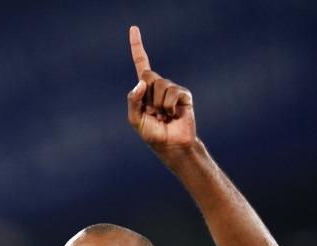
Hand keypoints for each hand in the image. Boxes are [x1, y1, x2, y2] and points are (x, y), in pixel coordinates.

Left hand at [126, 25, 195, 149]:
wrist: (172, 145)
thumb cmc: (152, 134)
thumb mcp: (135, 119)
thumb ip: (133, 100)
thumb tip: (141, 82)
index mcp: (145, 89)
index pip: (141, 64)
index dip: (137, 47)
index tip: (133, 28)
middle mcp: (159, 85)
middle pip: (148, 75)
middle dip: (147, 95)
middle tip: (154, 112)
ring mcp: (172, 89)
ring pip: (160, 85)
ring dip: (158, 105)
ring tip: (164, 116)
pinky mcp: (184, 95)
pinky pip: (172, 93)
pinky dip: (169, 106)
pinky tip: (173, 115)